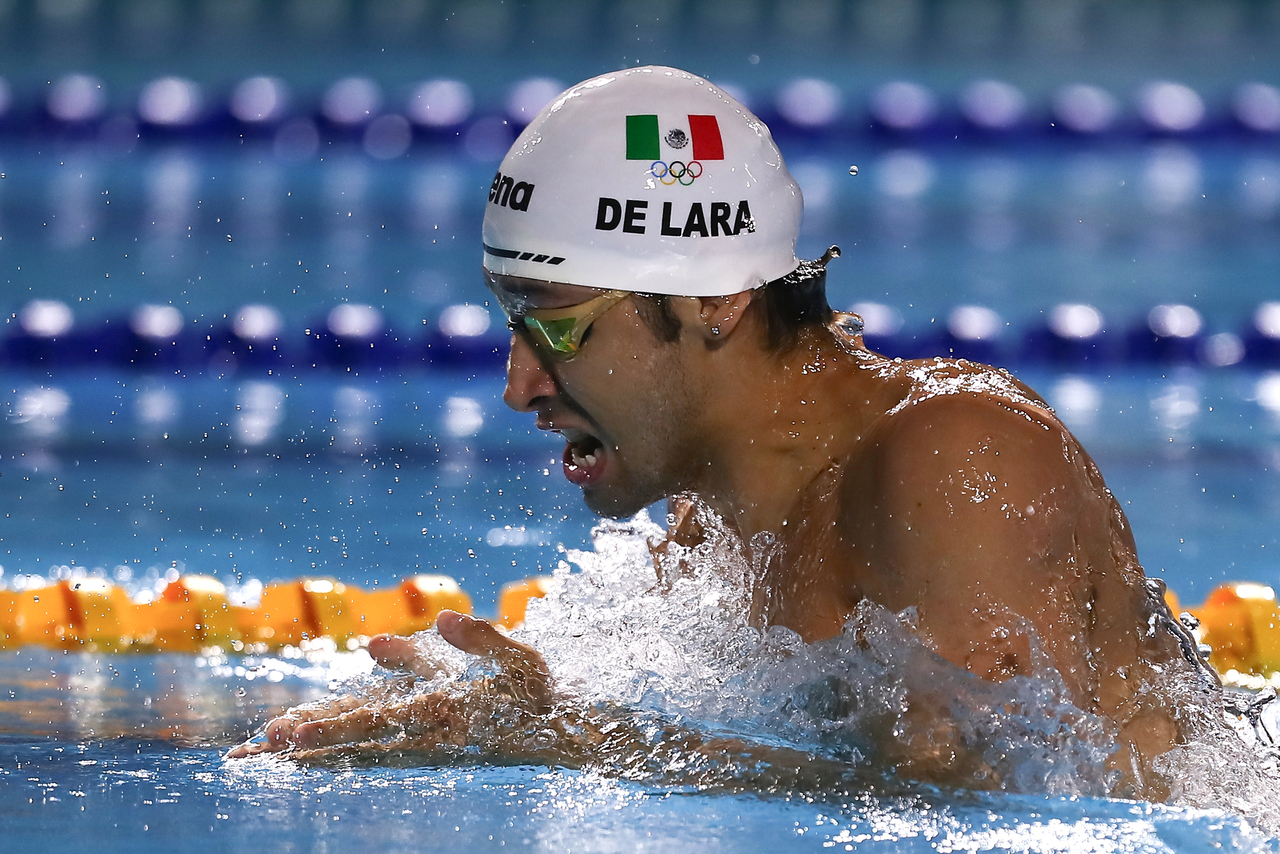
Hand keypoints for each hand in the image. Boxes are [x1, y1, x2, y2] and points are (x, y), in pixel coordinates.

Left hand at [227, 610, 553, 757]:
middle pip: (358, 740)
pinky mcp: (425, 745)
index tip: (294, 733)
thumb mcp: (519, 659)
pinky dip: (338, 750)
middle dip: (310, 741)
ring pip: (360, 747)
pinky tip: (307, 752)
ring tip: (265, 750)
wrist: (559, 735)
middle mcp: (427, 736)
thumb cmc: (538, 692)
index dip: (335, 727)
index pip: (380, 722)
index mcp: (446, 712)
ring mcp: (425, 745)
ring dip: (315, 748)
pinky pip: (373, 749)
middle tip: (262, 745)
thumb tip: (441, 618)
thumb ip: (480, 639)